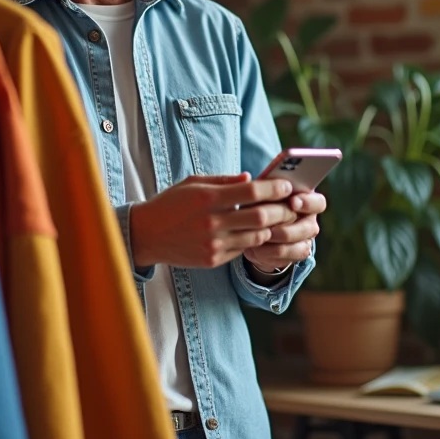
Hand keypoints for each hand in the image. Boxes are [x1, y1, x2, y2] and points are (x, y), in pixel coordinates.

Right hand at [130, 174, 296, 268]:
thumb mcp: (194, 183)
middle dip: (282, 210)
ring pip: (256, 237)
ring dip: (271, 228)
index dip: (274, 188)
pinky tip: (256, 232)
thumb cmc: (171, 203)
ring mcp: (213, 244)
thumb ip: (224, 181)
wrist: (146, 235)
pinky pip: (242, 249)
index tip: (287, 185)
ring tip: (279, 219)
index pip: (252, 192)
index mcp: (208, 198)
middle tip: (293, 205)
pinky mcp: (212, 260)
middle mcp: (212, 222)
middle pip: (261, 217)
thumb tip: (251, 178)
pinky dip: (252, 240)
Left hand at [243, 191, 326, 273]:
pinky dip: (270, 253)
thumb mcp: (261, 193)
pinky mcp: (297, 253)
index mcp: (306, 200)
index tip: (292, 202)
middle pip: (309, 227)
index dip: (307, 202)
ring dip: (276, 242)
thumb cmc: (261, 204)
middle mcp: (310, 220)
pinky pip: (287, 256)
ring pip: (297, 243)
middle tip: (270, 229)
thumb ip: (261, 187)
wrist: (257, 230)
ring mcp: (306, 238)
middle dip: (288, 229)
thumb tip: (246, 178)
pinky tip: (256, 249)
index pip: (318, 202)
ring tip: (259, 238)